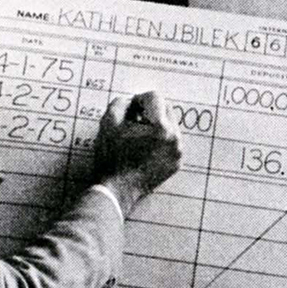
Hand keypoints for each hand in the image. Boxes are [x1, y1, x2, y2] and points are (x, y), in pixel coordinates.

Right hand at [93, 91, 181, 215]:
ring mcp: (177, 153)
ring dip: (155, 126)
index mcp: (161, 128)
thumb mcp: (109, 121)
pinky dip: (159, 141)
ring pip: (170, 126)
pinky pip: (170, 143)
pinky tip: (143, 150)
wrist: (117, 189)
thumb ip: (122, 102)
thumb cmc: (111, 156)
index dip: (138, 100)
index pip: (155, 98)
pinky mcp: (176, 163)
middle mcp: (175, 139)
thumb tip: (133, 102)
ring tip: (137, 138)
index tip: (129, 111)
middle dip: (149, 112)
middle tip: (132, 123)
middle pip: (166, 109)